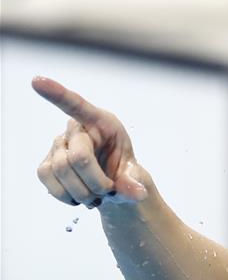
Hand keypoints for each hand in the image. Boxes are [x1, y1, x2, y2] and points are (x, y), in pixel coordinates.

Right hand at [33, 76, 148, 207]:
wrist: (112, 187)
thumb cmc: (124, 171)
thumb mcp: (136, 176)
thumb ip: (135, 183)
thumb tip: (137, 192)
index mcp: (102, 122)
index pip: (77, 105)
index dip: (57, 94)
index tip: (38, 81)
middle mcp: (76, 129)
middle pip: (78, 157)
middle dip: (96, 182)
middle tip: (108, 193)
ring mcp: (58, 145)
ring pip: (60, 170)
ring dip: (82, 192)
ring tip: (96, 197)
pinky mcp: (47, 163)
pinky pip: (47, 178)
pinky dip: (65, 195)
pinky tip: (79, 198)